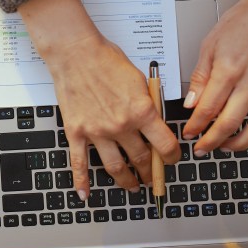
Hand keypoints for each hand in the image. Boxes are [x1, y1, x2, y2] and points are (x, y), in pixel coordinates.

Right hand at [19, 0, 179, 198]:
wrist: (75, 53)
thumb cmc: (106, 59)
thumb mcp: (140, 79)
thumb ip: (147, 104)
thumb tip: (153, 122)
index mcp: (142, 111)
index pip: (165, 145)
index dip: (172, 157)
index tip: (171, 160)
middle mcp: (121, 126)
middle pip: (142, 159)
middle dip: (150, 172)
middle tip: (152, 177)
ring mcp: (97, 132)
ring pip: (116, 167)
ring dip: (126, 181)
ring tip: (132, 186)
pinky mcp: (76, 132)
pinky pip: (79, 163)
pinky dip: (81, 182)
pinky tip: (84, 194)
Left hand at [182, 0, 247, 153]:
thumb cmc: (242, 23)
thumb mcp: (209, 45)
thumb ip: (200, 77)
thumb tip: (191, 103)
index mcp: (229, 70)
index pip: (208, 108)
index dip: (195, 125)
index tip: (188, 133)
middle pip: (229, 122)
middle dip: (211, 141)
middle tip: (201, 148)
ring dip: (239, 144)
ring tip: (224, 147)